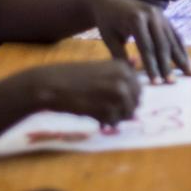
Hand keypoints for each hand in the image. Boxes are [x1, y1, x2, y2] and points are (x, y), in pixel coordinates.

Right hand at [16, 60, 140, 124]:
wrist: (52, 84)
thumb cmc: (74, 77)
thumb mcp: (100, 70)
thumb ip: (120, 76)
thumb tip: (136, 69)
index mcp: (123, 67)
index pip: (139, 89)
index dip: (127, 97)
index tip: (111, 97)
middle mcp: (124, 79)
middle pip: (136, 103)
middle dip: (123, 108)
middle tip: (104, 107)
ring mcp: (116, 95)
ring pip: (127, 115)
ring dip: (114, 116)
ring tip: (97, 110)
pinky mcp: (107, 110)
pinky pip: (114, 123)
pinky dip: (104, 122)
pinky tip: (92, 114)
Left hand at [85, 0, 190, 82]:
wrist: (110, 1)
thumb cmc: (107, 23)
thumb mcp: (109, 39)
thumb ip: (120, 56)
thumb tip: (134, 75)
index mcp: (136, 19)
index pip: (146, 48)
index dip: (152, 67)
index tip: (156, 83)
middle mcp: (151, 14)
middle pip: (162, 44)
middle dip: (168, 65)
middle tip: (172, 83)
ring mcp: (160, 14)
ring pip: (173, 39)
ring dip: (182, 57)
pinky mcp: (164, 16)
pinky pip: (175, 34)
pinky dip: (182, 48)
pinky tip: (187, 60)